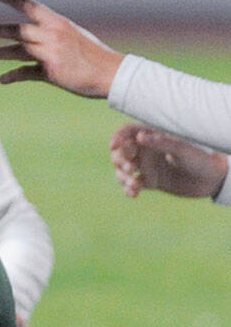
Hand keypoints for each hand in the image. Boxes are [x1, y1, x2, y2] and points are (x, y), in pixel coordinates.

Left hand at [0, 0, 122, 97]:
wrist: (114, 74)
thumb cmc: (95, 55)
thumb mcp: (75, 35)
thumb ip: (53, 33)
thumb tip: (36, 32)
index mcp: (58, 23)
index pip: (30, 6)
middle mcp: (51, 35)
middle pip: (15, 30)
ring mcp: (50, 54)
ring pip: (15, 51)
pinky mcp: (50, 72)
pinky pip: (25, 73)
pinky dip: (12, 76)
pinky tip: (2, 79)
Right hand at [110, 123, 228, 198]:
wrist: (213, 180)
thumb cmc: (200, 158)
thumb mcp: (182, 149)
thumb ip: (161, 143)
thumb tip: (139, 137)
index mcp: (152, 137)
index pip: (128, 132)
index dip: (118, 137)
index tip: (114, 145)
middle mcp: (146, 150)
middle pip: (121, 152)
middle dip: (120, 160)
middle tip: (130, 168)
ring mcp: (147, 166)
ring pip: (123, 169)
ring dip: (122, 177)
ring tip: (133, 185)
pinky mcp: (150, 181)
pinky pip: (132, 184)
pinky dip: (129, 189)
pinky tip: (133, 194)